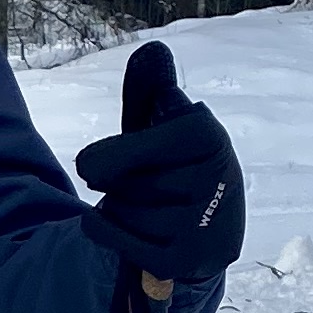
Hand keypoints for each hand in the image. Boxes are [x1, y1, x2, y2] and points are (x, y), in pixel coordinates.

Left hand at [76, 43, 244, 281]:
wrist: (210, 228)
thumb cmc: (177, 165)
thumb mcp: (167, 125)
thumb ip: (152, 91)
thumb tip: (153, 52)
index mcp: (207, 134)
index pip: (125, 150)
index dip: (105, 158)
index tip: (99, 164)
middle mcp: (213, 177)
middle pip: (117, 181)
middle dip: (120, 183)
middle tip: (147, 185)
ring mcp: (202, 223)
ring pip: (119, 210)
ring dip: (120, 209)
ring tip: (152, 208)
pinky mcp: (185, 260)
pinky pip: (115, 236)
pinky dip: (107, 230)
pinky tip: (128, 227)